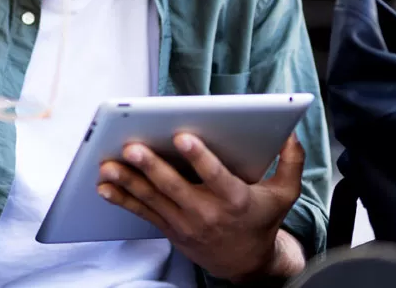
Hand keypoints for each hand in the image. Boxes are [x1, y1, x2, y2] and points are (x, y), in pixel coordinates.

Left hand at [98, 133, 305, 281]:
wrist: (246, 264)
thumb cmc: (262, 220)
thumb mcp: (284, 194)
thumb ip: (291, 162)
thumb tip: (291, 132)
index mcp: (235, 199)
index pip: (216, 176)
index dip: (200, 158)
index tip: (184, 136)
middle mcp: (207, 212)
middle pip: (175, 187)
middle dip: (152, 167)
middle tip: (132, 148)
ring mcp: (185, 223)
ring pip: (152, 199)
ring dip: (128, 182)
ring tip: (108, 165)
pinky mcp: (170, 229)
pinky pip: (142, 213)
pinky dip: (122, 199)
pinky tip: (104, 186)